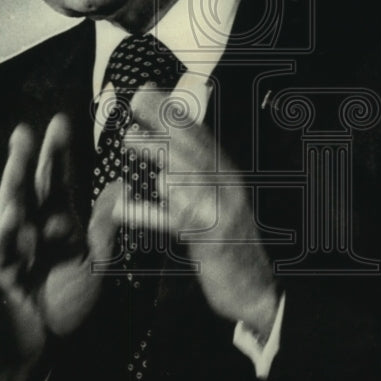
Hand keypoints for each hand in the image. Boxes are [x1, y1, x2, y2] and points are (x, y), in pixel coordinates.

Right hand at [0, 114, 118, 380]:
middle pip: (27, 186)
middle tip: (28, 129)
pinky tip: (12, 214)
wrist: (46, 344)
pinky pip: (3, 249)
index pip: (52, 179)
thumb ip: (103, 226)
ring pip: (10, 208)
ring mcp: (15, 247)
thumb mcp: (93, 261)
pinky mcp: (5, 271)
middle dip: (28, 157)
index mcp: (53, 222)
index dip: (55, 152)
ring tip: (17, 155)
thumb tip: (118, 187)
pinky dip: (5, 232)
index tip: (61, 122)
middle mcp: (31, 229)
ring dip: (13, 181)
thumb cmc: (63, 302)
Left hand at [115, 87, 279, 339]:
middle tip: (136, 102)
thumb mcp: (213, 207)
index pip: (199, 137)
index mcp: (226, 176)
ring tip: (130, 139)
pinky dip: (151, 213)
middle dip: (164, 122)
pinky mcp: (212, 241)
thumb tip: (162, 168)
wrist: (255, 289)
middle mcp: (228, 188)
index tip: (147, 91)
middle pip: (193, 149)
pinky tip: (125, 206)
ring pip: (188, 178)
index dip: (173, 112)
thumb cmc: (227, 247)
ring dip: (159, 156)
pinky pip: (177, 224)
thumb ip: (193, 184)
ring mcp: (222, 213)